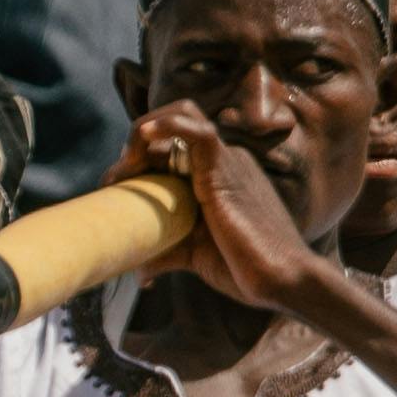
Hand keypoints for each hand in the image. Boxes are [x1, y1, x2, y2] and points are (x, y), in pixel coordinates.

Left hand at [134, 103, 328, 313]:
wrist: (282, 280)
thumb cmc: (247, 270)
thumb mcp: (197, 256)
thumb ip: (168, 252)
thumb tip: (139, 270)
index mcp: (218, 177)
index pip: (172, 149)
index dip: (138, 161)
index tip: (113, 187)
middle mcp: (224, 161)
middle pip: (171, 130)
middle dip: (135, 147)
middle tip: (113, 181)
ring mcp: (227, 160)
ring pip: (182, 117)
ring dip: (143, 134)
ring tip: (124, 167)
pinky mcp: (226, 168)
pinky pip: (197, 130)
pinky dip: (167, 124)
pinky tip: (142, 136)